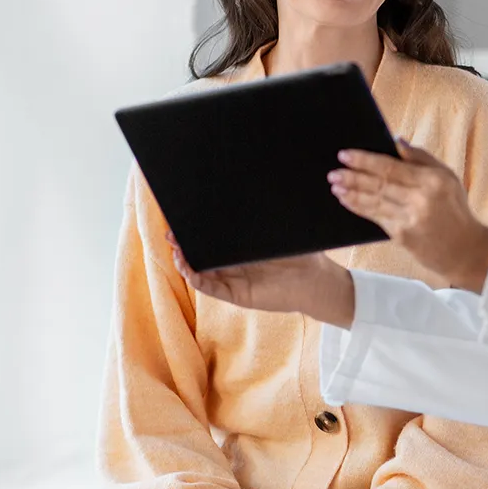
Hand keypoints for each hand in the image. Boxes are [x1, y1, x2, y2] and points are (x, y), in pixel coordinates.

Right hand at [168, 234, 354, 326]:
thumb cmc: (301, 253)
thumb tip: (241, 194)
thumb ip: (260, 218)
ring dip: (184, 261)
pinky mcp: (237, 295)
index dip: (197, 231)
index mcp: (242, 250)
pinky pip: (210, 288)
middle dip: (183, 243)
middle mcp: (235, 266)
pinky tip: (186, 266)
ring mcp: (234, 281)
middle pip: (202, 255)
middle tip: (170, 231)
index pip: (214, 240)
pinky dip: (195, 278)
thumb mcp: (276, 231)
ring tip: (175, 247)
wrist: (317, 279)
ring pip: (200, 272)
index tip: (183, 217)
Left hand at [328, 141, 487, 292]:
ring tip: (335, 185)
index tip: (345, 154)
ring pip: (373, 201)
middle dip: (352, 176)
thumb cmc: (455, 209)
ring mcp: (409, 218)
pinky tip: (346, 200)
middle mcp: (420, 198)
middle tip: (333, 171)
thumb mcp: (448, 177)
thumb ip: (421, 158)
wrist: (464, 249)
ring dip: (351, 192)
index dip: (365, 160)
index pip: (391, 166)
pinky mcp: (401, 236)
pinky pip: (375, 217)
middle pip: (379, 183)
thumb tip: (396, 141)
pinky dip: (358, 208)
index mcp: (432, 180)